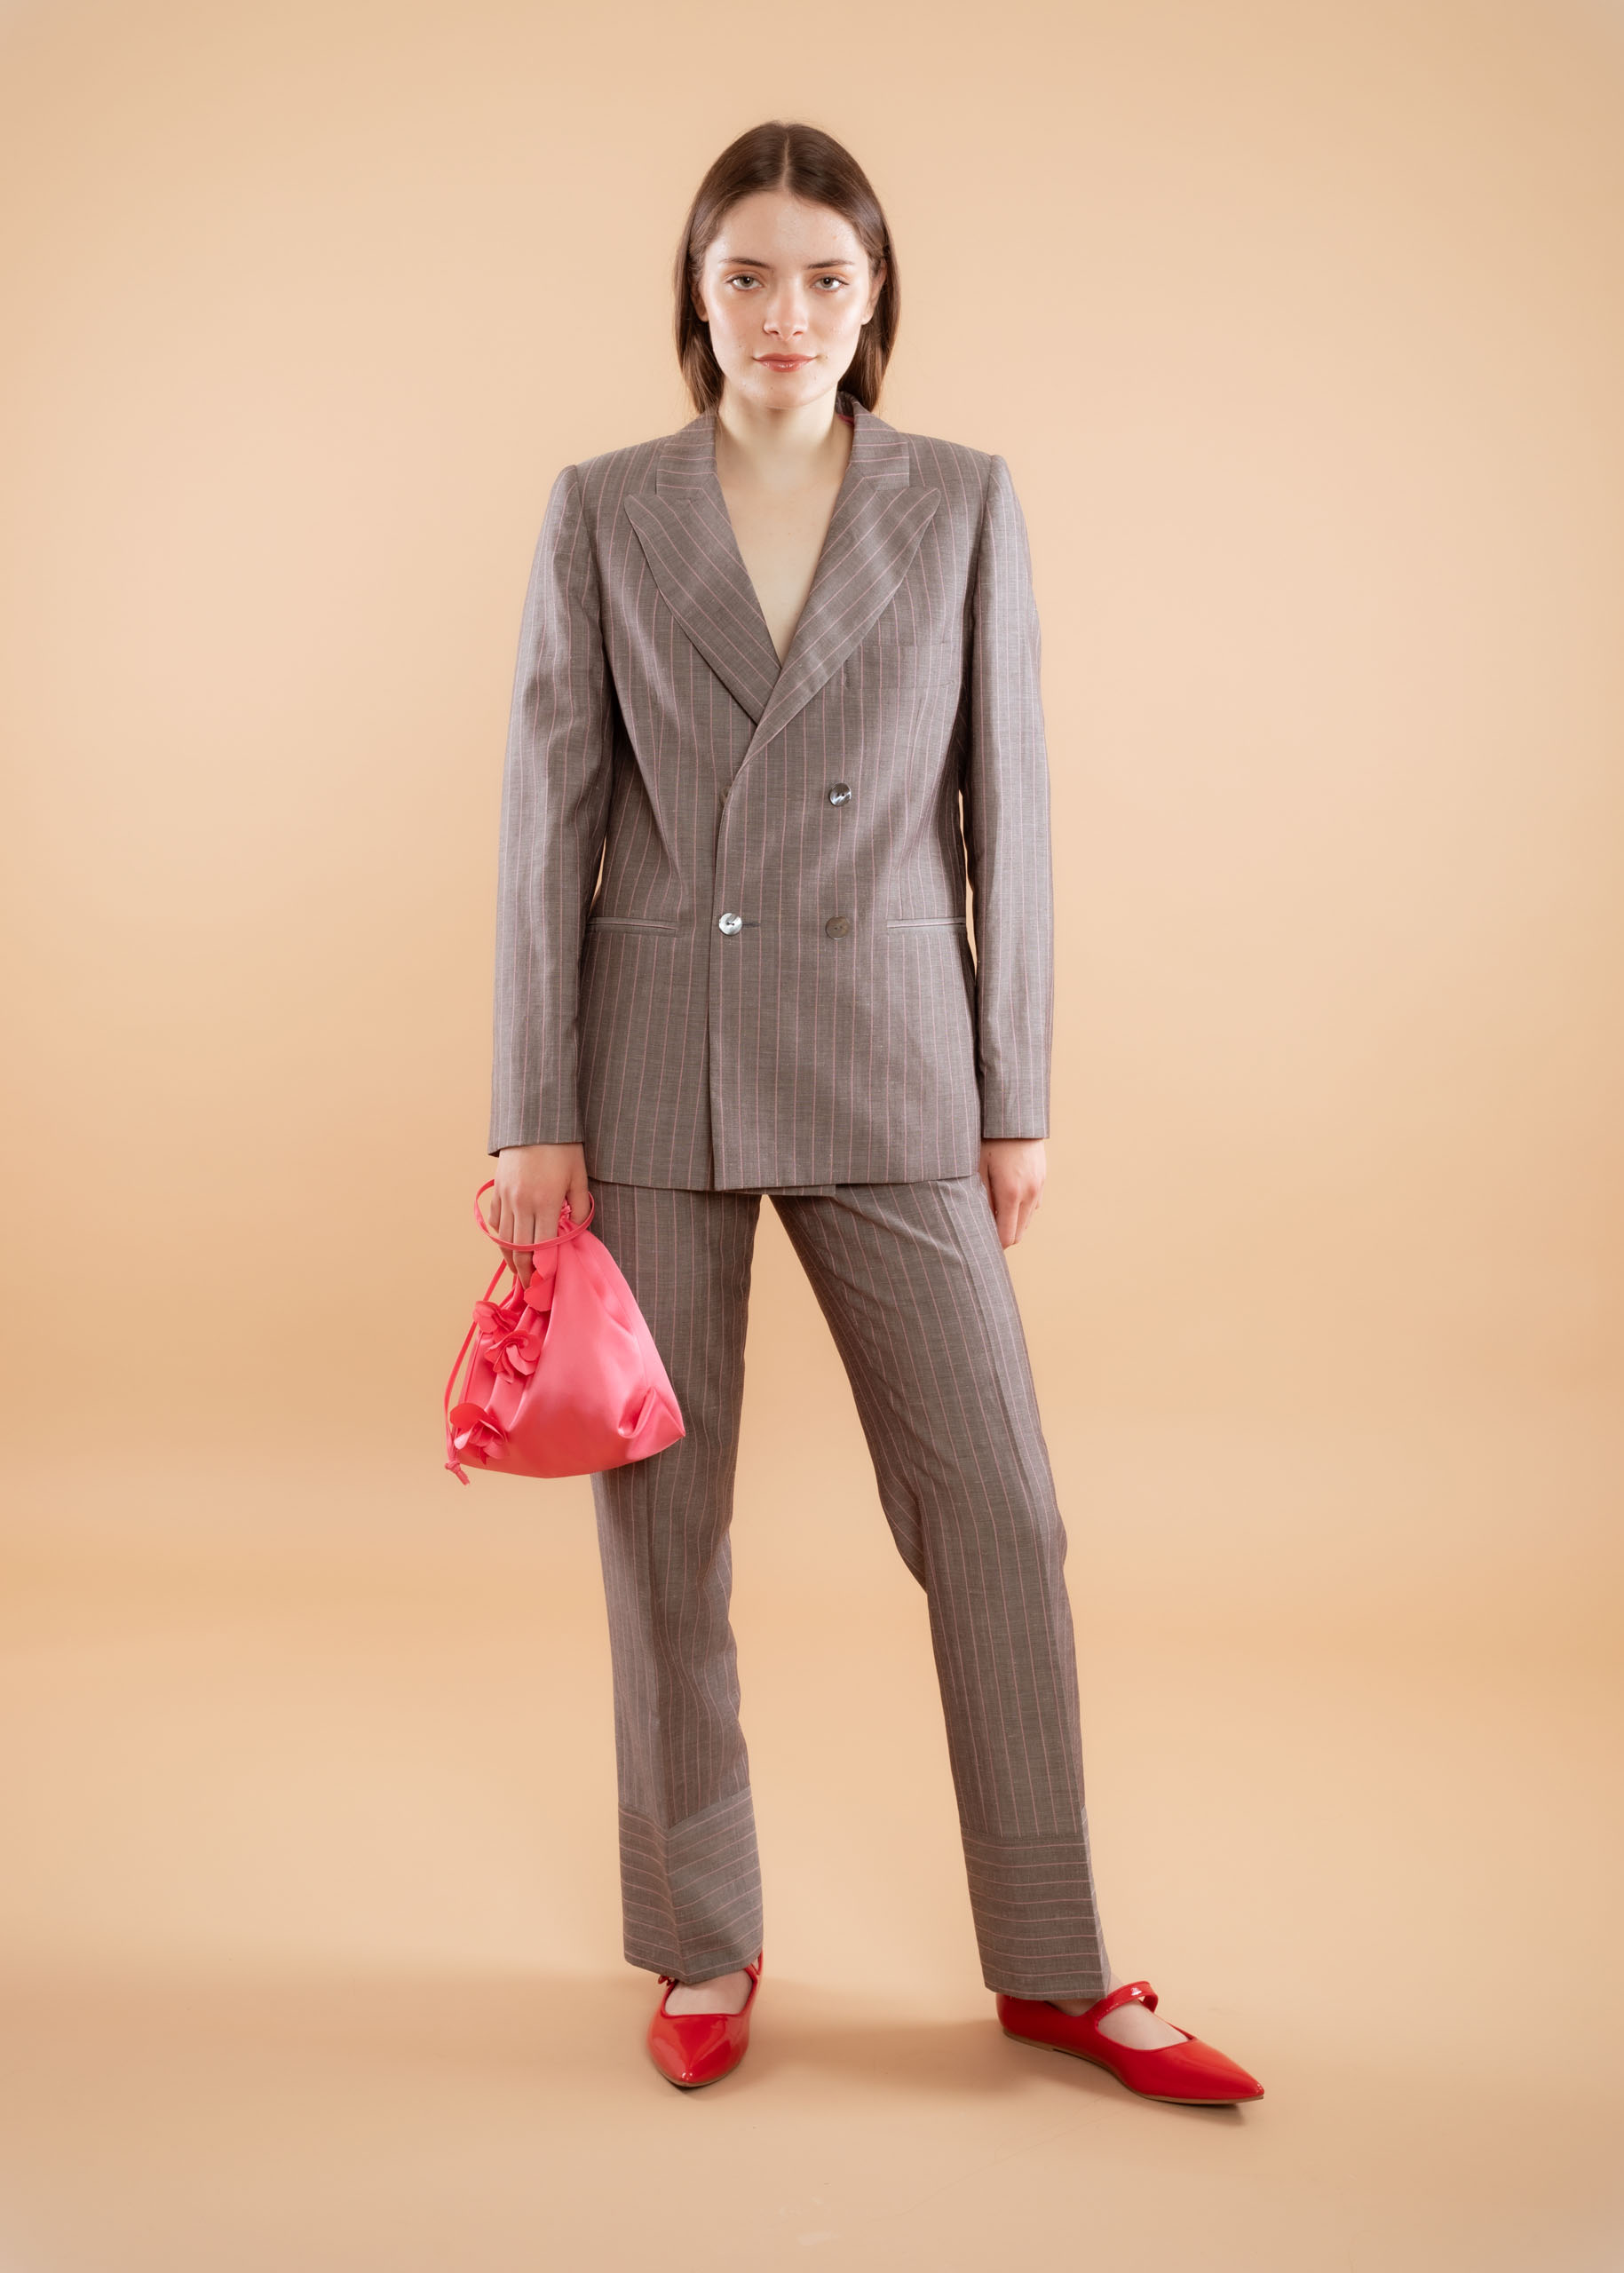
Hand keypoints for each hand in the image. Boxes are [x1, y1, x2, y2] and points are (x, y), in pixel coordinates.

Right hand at [489, 1143, 590, 1284]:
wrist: (535, 1121)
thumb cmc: (563, 1148)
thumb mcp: (579, 1177)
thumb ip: (579, 1207)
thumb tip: (574, 1230)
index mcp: (545, 1202)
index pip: (543, 1246)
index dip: (545, 1268)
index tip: (548, 1282)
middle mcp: (522, 1203)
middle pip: (521, 1249)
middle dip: (526, 1272)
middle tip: (532, 1287)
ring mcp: (506, 1197)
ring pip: (505, 1239)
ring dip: (511, 1260)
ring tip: (519, 1273)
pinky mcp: (497, 1191)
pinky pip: (496, 1222)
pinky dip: (501, 1238)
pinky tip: (509, 1247)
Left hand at [978, 1137, 1044, 1248]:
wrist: (1015, 1117)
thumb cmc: (990, 1141)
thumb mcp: (978, 1168)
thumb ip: (981, 1198)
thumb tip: (981, 1223)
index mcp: (1010, 1193)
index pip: (1007, 1236)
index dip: (994, 1244)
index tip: (980, 1241)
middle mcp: (1029, 1193)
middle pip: (1019, 1234)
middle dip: (1003, 1236)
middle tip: (985, 1230)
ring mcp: (1038, 1187)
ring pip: (1027, 1221)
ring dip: (1013, 1223)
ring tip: (993, 1213)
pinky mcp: (1042, 1179)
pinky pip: (1033, 1205)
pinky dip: (1021, 1210)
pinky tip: (1007, 1199)